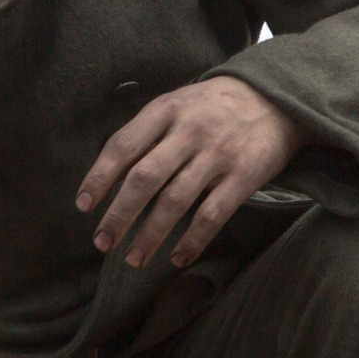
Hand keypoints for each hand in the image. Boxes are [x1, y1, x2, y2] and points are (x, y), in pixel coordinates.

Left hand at [76, 77, 304, 269]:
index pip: (122, 146)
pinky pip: (212, 216)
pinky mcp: (244, 177)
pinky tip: (176, 258)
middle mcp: (190, 131)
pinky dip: (192, 241)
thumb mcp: (176, 105)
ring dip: (150, 235)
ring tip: (133, 259)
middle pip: (145, 178)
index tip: (83, 206)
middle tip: (102, 242)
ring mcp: (218, 154)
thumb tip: (108, 178)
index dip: (99, 178)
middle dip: (119, 215)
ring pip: (175, 202)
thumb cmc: (212, 107)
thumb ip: (145, 135)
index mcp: (166, 110)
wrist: (275, 98)